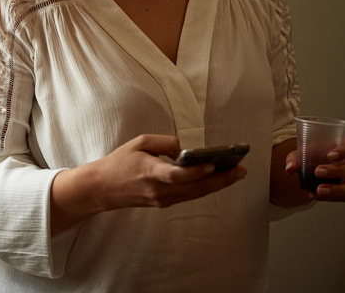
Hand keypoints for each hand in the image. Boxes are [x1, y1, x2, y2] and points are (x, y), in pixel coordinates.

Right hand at [96, 134, 246, 208]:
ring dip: (217, 185)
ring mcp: (162, 199)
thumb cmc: (120, 161)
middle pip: (194, 188)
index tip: (212, 164)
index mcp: (149, 172)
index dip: (196, 171)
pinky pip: (189, 195)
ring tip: (236, 174)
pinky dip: (205, 187)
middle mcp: (158, 190)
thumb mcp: (139, 142)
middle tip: (241, 170)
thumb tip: (185, 149)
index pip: (176, 175)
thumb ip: (164, 142)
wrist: (103, 188)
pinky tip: (218, 179)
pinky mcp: (164, 203)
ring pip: (196, 194)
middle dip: (220, 179)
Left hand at [285, 135, 344, 201]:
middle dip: (339, 171)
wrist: (318, 166)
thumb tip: (290, 168)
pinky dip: (334, 197)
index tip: (329, 155)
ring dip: (338, 190)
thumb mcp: (305, 152)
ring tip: (319, 190)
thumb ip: (296, 157)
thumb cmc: (317, 154)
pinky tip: (318, 195)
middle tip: (318, 172)